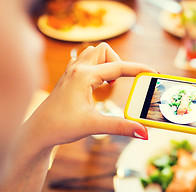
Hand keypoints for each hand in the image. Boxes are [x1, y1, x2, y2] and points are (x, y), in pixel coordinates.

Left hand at [24, 42, 155, 149]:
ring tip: (109, 84)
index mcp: (84, 76)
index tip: (153, 72)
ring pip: (94, 53)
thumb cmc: (60, 126)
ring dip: (107, 63)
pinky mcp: (69, 77)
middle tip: (120, 84)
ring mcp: (71, 71)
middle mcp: (77, 69)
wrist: (38, 132)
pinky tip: (97, 85)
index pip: (118, 67)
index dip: (139, 69)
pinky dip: (97, 67)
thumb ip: (121, 127)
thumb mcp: (94, 126)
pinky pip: (86, 61)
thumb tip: (144, 132)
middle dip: (118, 63)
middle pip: (105, 51)